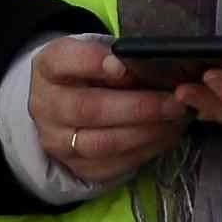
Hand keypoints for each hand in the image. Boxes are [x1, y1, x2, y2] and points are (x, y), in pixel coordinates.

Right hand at [23, 40, 194, 193]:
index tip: (121, 65)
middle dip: (138, 107)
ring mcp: (59, 142)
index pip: (62, 61)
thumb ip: (118, 56)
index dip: (91, 62)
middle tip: (174, 102)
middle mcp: (46, 107)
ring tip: (175, 120)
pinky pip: (113, 165)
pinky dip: (145, 151)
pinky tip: (166, 136)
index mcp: (48, 68)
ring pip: (102, 143)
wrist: (69, 109)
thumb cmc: (92, 75)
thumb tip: (152, 64)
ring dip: (146, 133)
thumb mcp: (97, 53)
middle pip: (89, 109)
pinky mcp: (77, 167)